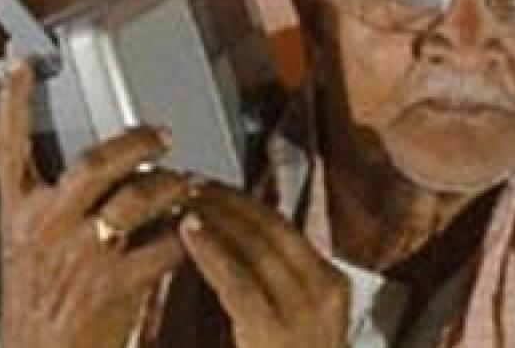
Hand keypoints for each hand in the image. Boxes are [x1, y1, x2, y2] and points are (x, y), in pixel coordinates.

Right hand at [0, 59, 188, 347]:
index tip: (18, 60)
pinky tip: (195, 234)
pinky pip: (163, 245)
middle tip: (163, 134)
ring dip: (173, 187)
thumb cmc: (39, 308)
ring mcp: (79, 254)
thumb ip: (53, 208)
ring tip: (191, 183)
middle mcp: (44, 227)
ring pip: (138, 199)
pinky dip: (184, 236)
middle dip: (135, 142)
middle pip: (94, 163)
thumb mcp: (27, 249)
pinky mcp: (112, 285)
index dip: (11, 100)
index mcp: (17, 215)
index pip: (7, 146)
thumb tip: (100, 172)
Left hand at [180, 181, 348, 347]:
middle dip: (228, 199)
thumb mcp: (293, 318)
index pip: (283, 227)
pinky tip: (188, 231)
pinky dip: (210, 250)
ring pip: (256, 247)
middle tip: (192, 183)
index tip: (212, 186)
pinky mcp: (276, 332)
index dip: (244, 201)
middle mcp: (326, 290)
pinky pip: (238, 281)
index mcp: (330, 282)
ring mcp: (305, 311)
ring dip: (215, 217)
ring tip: (183, 200)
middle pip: (272, 228)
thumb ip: (272, 281)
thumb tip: (232, 240)